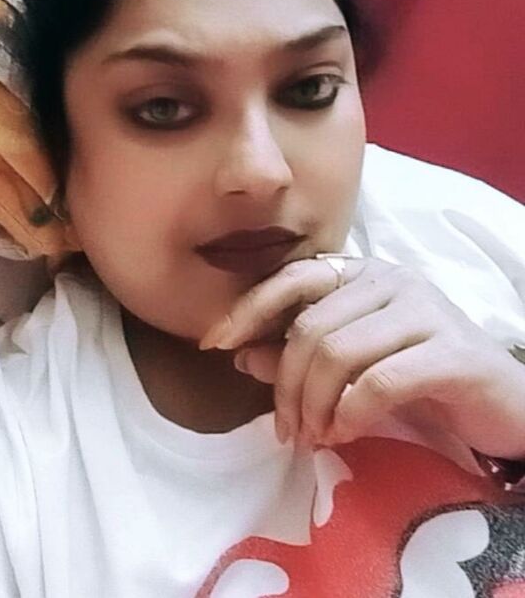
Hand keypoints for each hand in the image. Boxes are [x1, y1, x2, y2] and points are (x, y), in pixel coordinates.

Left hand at [200, 257, 524, 457]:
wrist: (504, 403)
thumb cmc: (423, 378)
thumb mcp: (352, 366)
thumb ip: (298, 355)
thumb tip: (241, 353)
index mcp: (364, 274)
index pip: (293, 278)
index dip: (248, 309)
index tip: (214, 345)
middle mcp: (392, 280)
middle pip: (309, 326)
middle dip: (285, 384)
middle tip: (286, 428)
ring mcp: (424, 310)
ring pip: (336, 351)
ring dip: (313, 405)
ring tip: (314, 436)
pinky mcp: (450, 351)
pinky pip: (378, 381)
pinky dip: (349, 413)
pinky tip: (344, 433)